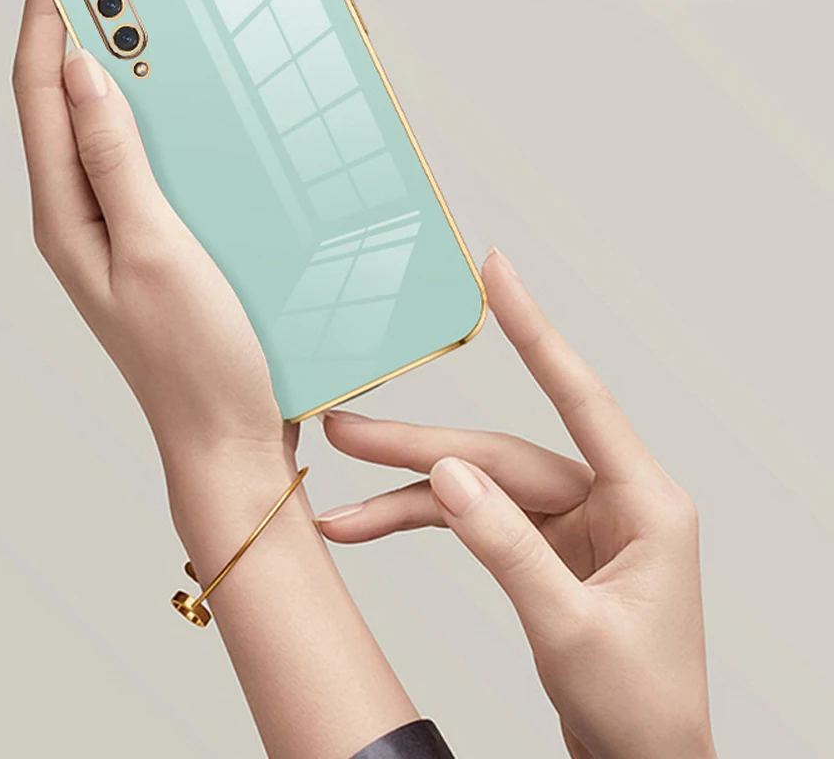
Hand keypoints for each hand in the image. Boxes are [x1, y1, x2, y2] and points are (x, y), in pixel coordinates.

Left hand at [11, 0, 289, 509]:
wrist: (228, 435)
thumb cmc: (195, 359)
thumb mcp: (154, 249)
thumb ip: (114, 160)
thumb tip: (84, 72)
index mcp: (66, 215)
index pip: (40, 90)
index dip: (43, 9)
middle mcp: (82, 216)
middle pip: (64, 100)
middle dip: (73, 22)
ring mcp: (120, 229)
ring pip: (106, 127)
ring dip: (118, 66)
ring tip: (138, 13)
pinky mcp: (159, 240)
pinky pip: (145, 161)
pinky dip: (157, 117)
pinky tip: (184, 102)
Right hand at [317, 250, 715, 758]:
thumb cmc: (639, 711)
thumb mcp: (571, 628)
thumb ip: (507, 547)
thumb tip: (448, 476)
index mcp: (644, 502)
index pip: (580, 397)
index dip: (534, 331)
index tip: (499, 274)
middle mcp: (609, 500)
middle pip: (500, 452)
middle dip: (420, 446)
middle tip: (350, 427)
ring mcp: (574, 523)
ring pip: (478, 485)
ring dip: (408, 489)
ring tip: (342, 491)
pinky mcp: (544, 548)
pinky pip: (475, 519)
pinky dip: (424, 521)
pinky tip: (373, 523)